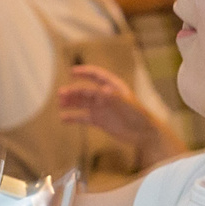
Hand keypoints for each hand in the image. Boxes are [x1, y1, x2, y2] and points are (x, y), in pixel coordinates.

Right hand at [56, 65, 186, 167]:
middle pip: (85, 91)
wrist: (144, 134)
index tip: (72, 72)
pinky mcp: (99, 121)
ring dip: (71, 102)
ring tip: (60, 104)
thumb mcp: (127, 105)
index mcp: (113, 87)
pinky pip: (83, 117)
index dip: (84, 72)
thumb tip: (102, 90)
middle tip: (61, 94)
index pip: (96, 75)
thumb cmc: (138, 116)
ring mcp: (101, 108)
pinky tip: (63, 118)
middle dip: (73, 91)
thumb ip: (113, 97)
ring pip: (82, 103)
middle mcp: (105, 96)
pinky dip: (73, 117)